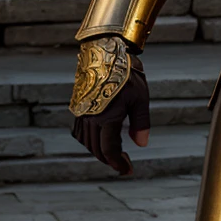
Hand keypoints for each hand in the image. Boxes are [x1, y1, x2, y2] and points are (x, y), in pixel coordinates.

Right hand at [70, 39, 149, 174]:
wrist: (106, 50)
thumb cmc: (127, 72)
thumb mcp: (140, 98)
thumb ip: (140, 123)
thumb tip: (141, 144)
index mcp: (107, 118)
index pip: (109, 150)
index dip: (118, 163)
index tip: (127, 170)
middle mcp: (91, 118)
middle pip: (96, 149)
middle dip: (110, 160)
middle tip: (124, 165)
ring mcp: (82, 112)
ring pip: (87, 142)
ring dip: (99, 151)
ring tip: (114, 154)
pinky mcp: (78, 106)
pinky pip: (80, 131)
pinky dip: (89, 140)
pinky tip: (100, 138)